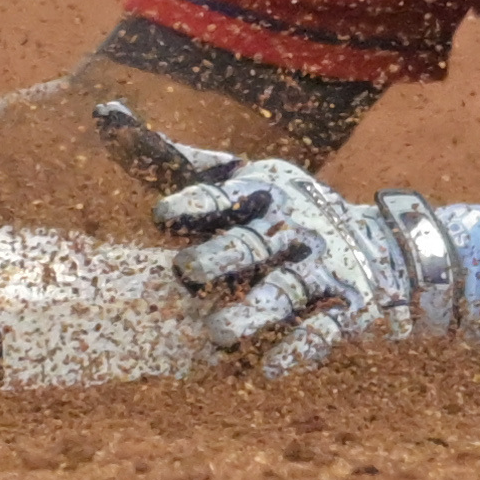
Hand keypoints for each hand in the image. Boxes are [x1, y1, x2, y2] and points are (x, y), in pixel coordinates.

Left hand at [93, 100, 462, 378]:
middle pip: (251, 246)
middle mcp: (290, 229)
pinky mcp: (345, 308)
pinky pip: (322, 331)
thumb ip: (167, 159)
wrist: (377, 247)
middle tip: (185, 271)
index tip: (158, 214)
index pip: (224, 197)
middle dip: (221, 258)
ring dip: (253, 314)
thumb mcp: (231, 181)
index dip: (193, 205)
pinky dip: (299, 348)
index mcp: (260, 193)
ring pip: (283, 293)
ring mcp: (319, 270)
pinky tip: (270, 369)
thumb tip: (102, 111)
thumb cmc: (275, 213)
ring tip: (217, 334)